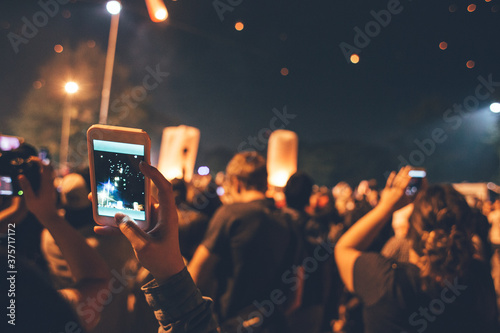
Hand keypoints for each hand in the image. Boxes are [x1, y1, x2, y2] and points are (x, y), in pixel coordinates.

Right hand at [18, 160, 57, 223]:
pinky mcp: (51, 187)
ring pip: (49, 172)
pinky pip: (48, 176)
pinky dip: (42, 172)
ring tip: (31, 166)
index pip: (46, 168)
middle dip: (41, 162)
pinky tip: (34, 175)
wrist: (49, 215)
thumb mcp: (30, 199)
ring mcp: (52, 185)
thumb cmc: (39, 208)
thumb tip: (21, 176)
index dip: (39, 161)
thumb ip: (26, 187)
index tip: (31, 159)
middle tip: (30, 161)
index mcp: (46, 184)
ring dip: (42, 167)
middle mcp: (51, 183)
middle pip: (49, 167)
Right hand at [96, 162, 184, 282]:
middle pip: (142, 195)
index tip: (142, 163)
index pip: (164, 188)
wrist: (167, 274)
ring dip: (114, 206)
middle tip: (109, 180)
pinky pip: (127, 223)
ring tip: (95, 200)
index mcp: (167, 213)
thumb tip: (118, 216)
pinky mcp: (143, 229)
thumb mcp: (145, 246)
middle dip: (124, 188)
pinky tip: (98, 229)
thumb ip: (131, 231)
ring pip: (132, 208)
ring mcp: (150, 221)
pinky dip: (114, 226)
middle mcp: (159, 213)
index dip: (155, 174)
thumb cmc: (162, 259)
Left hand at [378, 166, 412, 211]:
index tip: (412, 172)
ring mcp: (390, 189)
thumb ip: (415, 195)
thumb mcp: (409, 202)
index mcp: (401, 193)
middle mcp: (395, 190)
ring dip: (400, 173)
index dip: (408, 177)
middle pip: (401, 179)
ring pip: (396, 180)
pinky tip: (393, 172)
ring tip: (403, 168)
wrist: (386, 209)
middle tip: (409, 166)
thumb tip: (421, 188)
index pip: (405, 183)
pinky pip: (389, 182)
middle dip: (405, 173)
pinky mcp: (386, 189)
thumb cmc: (399, 206)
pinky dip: (391, 177)